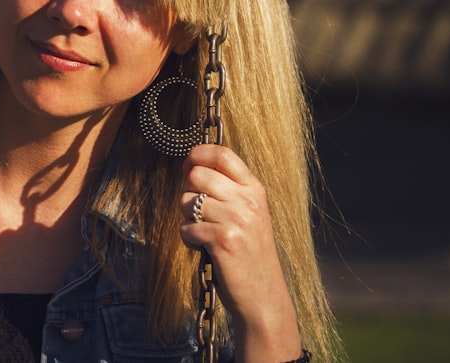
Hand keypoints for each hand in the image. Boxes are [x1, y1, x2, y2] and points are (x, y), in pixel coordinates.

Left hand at [180, 143, 301, 360]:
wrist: (263, 296)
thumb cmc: (249, 253)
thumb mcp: (248, 214)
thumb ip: (227, 189)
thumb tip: (190, 165)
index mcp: (255, 190)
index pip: (223, 154)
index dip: (198, 154)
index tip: (188, 163)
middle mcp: (247, 201)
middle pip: (197, 174)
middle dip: (187, 191)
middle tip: (198, 211)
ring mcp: (236, 219)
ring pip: (187, 201)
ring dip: (187, 218)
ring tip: (204, 233)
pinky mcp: (222, 240)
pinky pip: (186, 228)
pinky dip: (189, 239)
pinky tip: (204, 248)